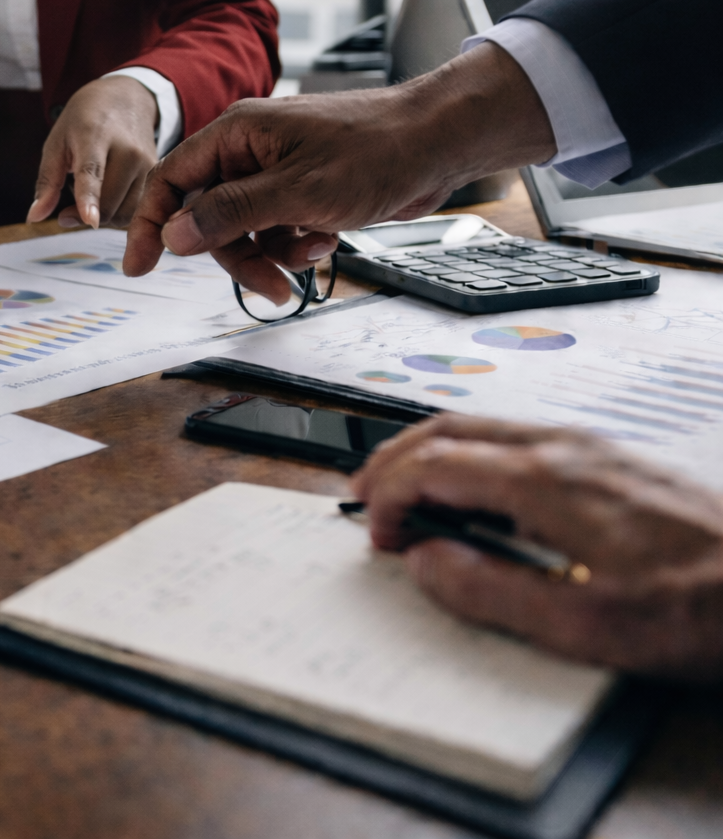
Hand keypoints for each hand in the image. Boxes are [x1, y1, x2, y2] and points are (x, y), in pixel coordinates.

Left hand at [28, 76, 158, 228]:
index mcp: (95, 136)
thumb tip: (34, 217)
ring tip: (90, 198)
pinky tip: (108, 197)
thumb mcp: (57, 142)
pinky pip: (136, 210)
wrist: (126, 98)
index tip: (90, 220)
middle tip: (67, 211)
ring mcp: (145, 162)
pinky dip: (118, 213)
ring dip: (102, 217)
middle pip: (108, 204)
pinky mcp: (155, 173)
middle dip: (83, 217)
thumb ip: (47, 181)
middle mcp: (127, 150)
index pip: (92, 172)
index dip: (89, 198)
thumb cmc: (85, 120)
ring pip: (123, 214)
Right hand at [121, 42, 556, 300]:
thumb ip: (229, 213)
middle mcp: (249, 151)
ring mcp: (276, 171)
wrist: (438, 143)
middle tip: (269, 286)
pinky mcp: (302, 190)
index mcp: (236, 134)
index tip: (138, 266)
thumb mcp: (296, 191)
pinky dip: (293, 245)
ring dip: (270, 254)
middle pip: (209, 216)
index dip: (151, 224)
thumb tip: (173, 234)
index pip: (171, 180)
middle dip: (236, 256)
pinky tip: (324, 242)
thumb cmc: (374, 151)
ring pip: (244, 229)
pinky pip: (275, 229)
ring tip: (309, 260)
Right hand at [352, 414, 722, 678]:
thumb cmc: (700, 608)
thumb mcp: (583, 627)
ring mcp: (589, 448)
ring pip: (482, 426)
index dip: (390, 498)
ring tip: (406, 492)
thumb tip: (426, 563)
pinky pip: (516, 438)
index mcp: (545, 481)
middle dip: (394, 460)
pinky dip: (470, 456)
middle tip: (365, 497)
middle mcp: (563, 449)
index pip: (433, 466)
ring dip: (430, 454)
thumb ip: (489, 593)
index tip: (380, 537)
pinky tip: (475, 491)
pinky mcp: (610, 460)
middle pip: (449, 429)